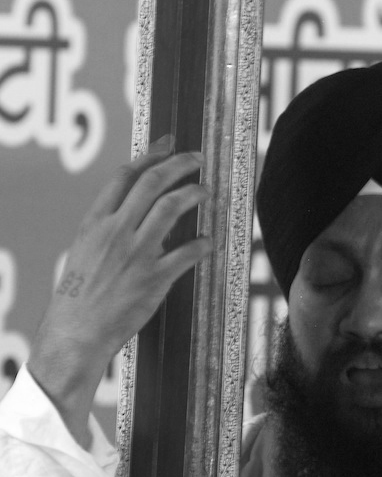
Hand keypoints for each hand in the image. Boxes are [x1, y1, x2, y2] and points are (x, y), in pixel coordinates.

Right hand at [28, 138, 211, 443]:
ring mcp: (137, 253)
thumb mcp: (84, 250)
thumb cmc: (79, 294)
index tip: (168, 144)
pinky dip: (203, 244)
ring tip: (206, 191)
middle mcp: (116, 231)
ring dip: (194, 194)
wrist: (76, 332)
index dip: (151, 155)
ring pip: (172, 207)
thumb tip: (133, 209)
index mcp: (95, 222)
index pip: (125, 176)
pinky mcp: (155, 278)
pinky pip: (188, 253)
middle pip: (152, 183)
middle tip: (197, 158)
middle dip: (179, 165)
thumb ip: (107, 227)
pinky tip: (210, 242)